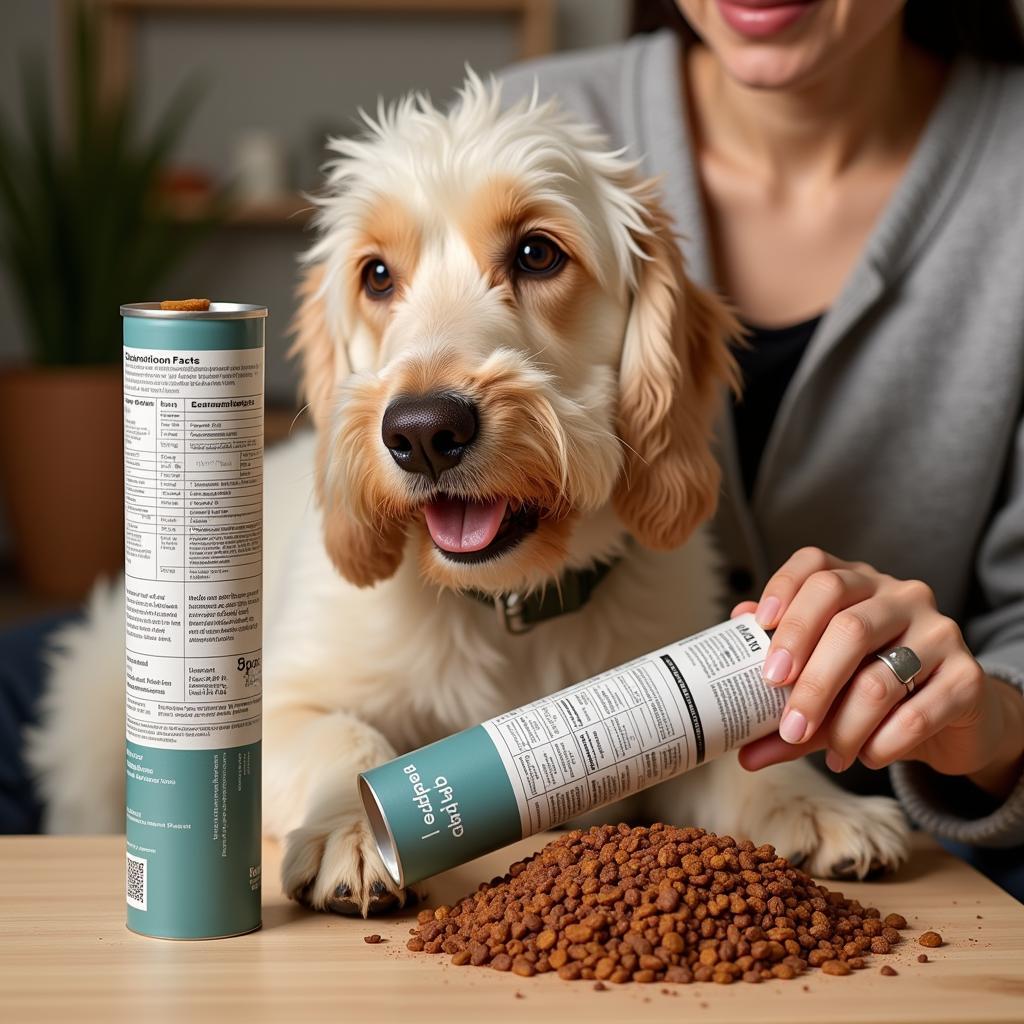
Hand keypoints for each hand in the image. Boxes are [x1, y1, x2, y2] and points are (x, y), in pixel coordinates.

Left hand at [734, 547, 1023, 797]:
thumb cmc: (872, 688)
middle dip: (810, 680)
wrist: (951, 716)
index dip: (783, 590)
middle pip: (846, 624)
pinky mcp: (968, 675)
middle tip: (788, 722)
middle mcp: (899, 595)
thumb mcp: (825, 685)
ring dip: (844, 726)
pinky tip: (867, 757)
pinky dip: (884, 742)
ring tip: (828, 753)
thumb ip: (783, 701)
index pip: (815, 566)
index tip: (759, 626)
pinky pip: (918, 711)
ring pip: (879, 676)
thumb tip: (739, 747)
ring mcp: (938, 630)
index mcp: (855, 582)